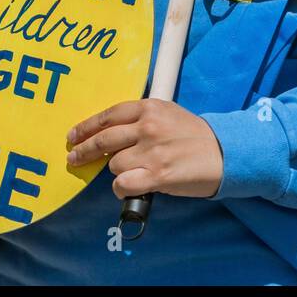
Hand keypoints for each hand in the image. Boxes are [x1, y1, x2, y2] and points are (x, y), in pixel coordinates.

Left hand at [68, 99, 223, 199]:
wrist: (223, 152)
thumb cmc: (194, 134)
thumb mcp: (167, 113)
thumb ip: (140, 117)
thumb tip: (107, 131)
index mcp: (149, 108)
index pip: (108, 115)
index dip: (86, 127)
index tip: (73, 136)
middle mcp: (148, 127)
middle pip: (103, 140)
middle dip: (83, 151)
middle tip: (73, 158)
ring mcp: (152, 152)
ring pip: (113, 165)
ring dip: (117, 171)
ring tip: (131, 172)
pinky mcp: (157, 175)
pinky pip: (122, 184)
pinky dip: (122, 188)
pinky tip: (129, 187)